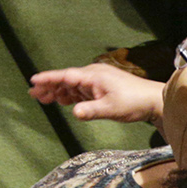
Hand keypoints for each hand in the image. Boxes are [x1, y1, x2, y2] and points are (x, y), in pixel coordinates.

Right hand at [28, 63, 164, 123]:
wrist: (153, 100)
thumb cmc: (134, 102)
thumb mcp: (111, 109)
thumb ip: (91, 111)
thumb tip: (73, 113)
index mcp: (93, 76)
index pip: (66, 76)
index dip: (49, 78)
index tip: (33, 80)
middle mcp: (92, 75)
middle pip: (66, 79)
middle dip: (49, 86)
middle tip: (33, 94)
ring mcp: (96, 81)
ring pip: (72, 85)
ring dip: (58, 91)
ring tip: (43, 99)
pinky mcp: (100, 88)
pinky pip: (80, 90)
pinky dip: (70, 95)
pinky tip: (62, 101)